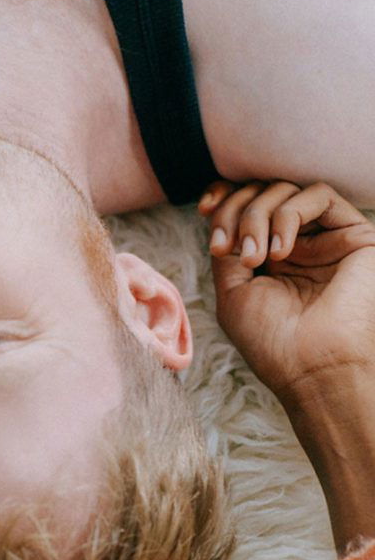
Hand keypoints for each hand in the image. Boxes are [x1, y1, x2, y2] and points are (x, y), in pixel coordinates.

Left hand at [200, 180, 374, 402]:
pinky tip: (280, 252)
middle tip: (225, 247)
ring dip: (257, 215)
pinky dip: (288, 215)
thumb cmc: (271, 341)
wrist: (313, 369)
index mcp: (270, 256)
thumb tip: (221, 214)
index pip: (247, 204)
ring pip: (287, 190)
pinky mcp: (356, 235)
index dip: (224, 197)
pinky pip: (319, 195)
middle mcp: (300, 243)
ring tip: (254, 259)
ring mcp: (327, 238)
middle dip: (235, 210)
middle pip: (262, 192)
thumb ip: (229, 248)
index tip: (202, 209)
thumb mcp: (233, 290)